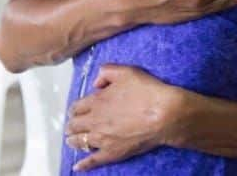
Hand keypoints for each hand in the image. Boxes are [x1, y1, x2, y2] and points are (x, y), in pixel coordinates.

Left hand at [65, 65, 189, 170]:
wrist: (164, 114)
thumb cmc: (148, 91)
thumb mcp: (126, 71)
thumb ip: (106, 72)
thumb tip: (96, 83)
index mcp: (97, 101)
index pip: (76, 107)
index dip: (75, 109)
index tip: (77, 111)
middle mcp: (94, 121)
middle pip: (74, 125)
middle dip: (72, 125)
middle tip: (74, 125)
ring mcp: (102, 139)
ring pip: (79, 142)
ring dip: (74, 140)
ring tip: (74, 140)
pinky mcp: (112, 153)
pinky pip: (92, 160)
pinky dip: (83, 164)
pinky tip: (77, 166)